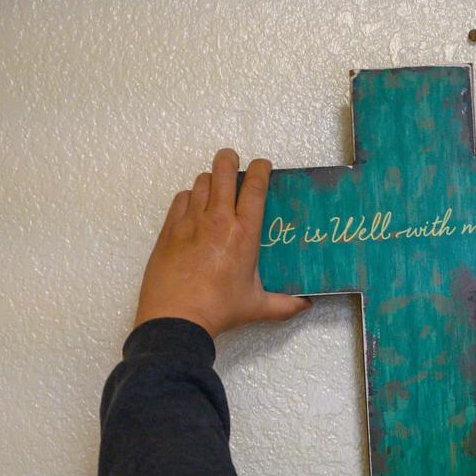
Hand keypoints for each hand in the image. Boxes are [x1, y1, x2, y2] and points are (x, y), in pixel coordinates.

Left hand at [134, 149, 311, 337]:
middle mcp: (218, 220)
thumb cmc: (219, 309)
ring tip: (214, 185)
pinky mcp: (170, 229)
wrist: (177, 317)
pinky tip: (192, 206)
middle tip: (232, 158)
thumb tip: (306, 305)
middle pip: (222, 171)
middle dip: (228, 159)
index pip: (254, 187)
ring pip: (200, 182)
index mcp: (244, 233)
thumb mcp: (257, 306)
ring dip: (209, 179)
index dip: (260, 169)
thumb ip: (285, 305)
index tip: (262, 164)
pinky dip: (188, 197)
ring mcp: (190, 221)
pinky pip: (179, 199)